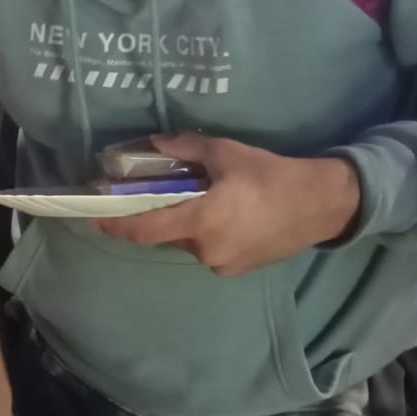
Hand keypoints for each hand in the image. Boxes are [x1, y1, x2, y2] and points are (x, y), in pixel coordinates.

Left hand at [96, 133, 360, 275]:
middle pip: (165, 235)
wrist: (322, 205)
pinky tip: (223, 215)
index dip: (115, 226)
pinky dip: (204, 234)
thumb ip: (184, 150)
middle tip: (160, 193)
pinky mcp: (235, 270)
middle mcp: (206, 250)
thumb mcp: (227, 153)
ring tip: (202, 199)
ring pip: (187, 243)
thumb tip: (152, 144)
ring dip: (184, 224)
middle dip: (158, 216)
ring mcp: (221, 265)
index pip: (143, 231)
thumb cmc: (272, 175)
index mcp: (201, 222)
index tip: (94, 219)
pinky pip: (207, 251)